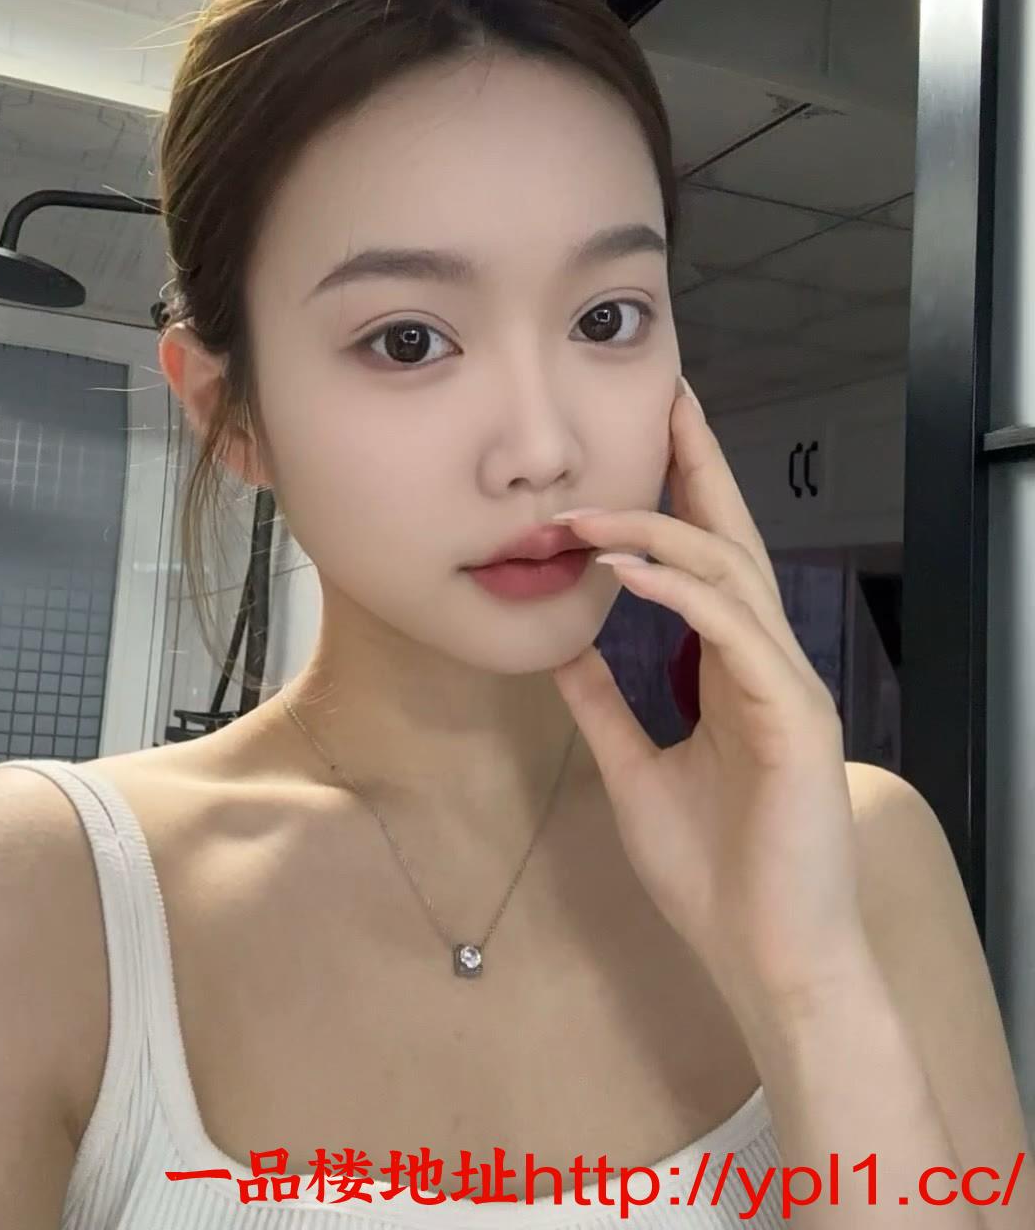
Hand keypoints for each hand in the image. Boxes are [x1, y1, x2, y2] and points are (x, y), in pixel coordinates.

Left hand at [550, 378, 869, 1023]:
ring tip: (586, 509)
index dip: (681, 496)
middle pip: (732, 540)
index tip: (650, 438)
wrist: (769, 959)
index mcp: (736, 671)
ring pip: (730, 574)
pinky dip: (681, 594)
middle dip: (697, 465)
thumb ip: (605, 706)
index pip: (708, 563)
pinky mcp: (793, 717)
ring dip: (657, 531)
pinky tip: (629, 570)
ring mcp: (786, 684)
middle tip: (666, 396)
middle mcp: (767, 662)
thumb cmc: (714, 873)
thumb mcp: (635, 771)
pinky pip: (733, 633)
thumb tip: (562, 651)